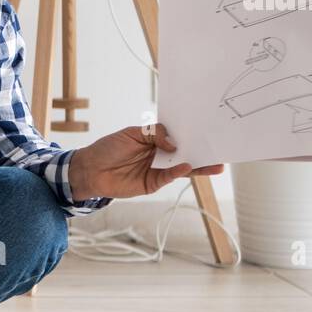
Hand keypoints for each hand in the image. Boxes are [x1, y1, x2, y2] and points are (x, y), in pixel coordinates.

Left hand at [67, 123, 223, 199]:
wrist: (90, 170)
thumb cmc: (108, 148)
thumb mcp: (131, 134)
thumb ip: (154, 134)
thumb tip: (175, 143)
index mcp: (155, 139)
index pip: (178, 135)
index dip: (192, 132)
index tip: (209, 128)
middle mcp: (160, 153)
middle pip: (186, 151)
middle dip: (203, 150)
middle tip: (221, 148)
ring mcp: (158, 168)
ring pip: (183, 166)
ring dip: (199, 165)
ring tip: (216, 164)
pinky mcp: (153, 183)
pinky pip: (170, 177)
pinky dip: (179, 172)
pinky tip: (188, 166)